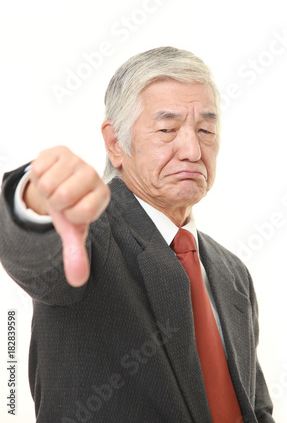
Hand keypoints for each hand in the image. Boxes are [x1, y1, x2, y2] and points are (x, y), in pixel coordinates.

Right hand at [24, 146, 110, 286]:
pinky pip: (39, 167)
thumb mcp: (71, 230)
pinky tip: (49, 176)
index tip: (72, 212)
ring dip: (46, 190)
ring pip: (49, 182)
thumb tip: (77, 280)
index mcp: (102, 195)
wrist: (56, 183)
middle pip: (63, 196)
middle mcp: (93, 175)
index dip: (70, 216)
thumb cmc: (67, 207)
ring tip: (55, 188)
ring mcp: (77, 160)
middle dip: (55, 203)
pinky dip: (39, 177)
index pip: (83, 212)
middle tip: (61, 200)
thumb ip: (76, 254)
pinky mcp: (60, 150)